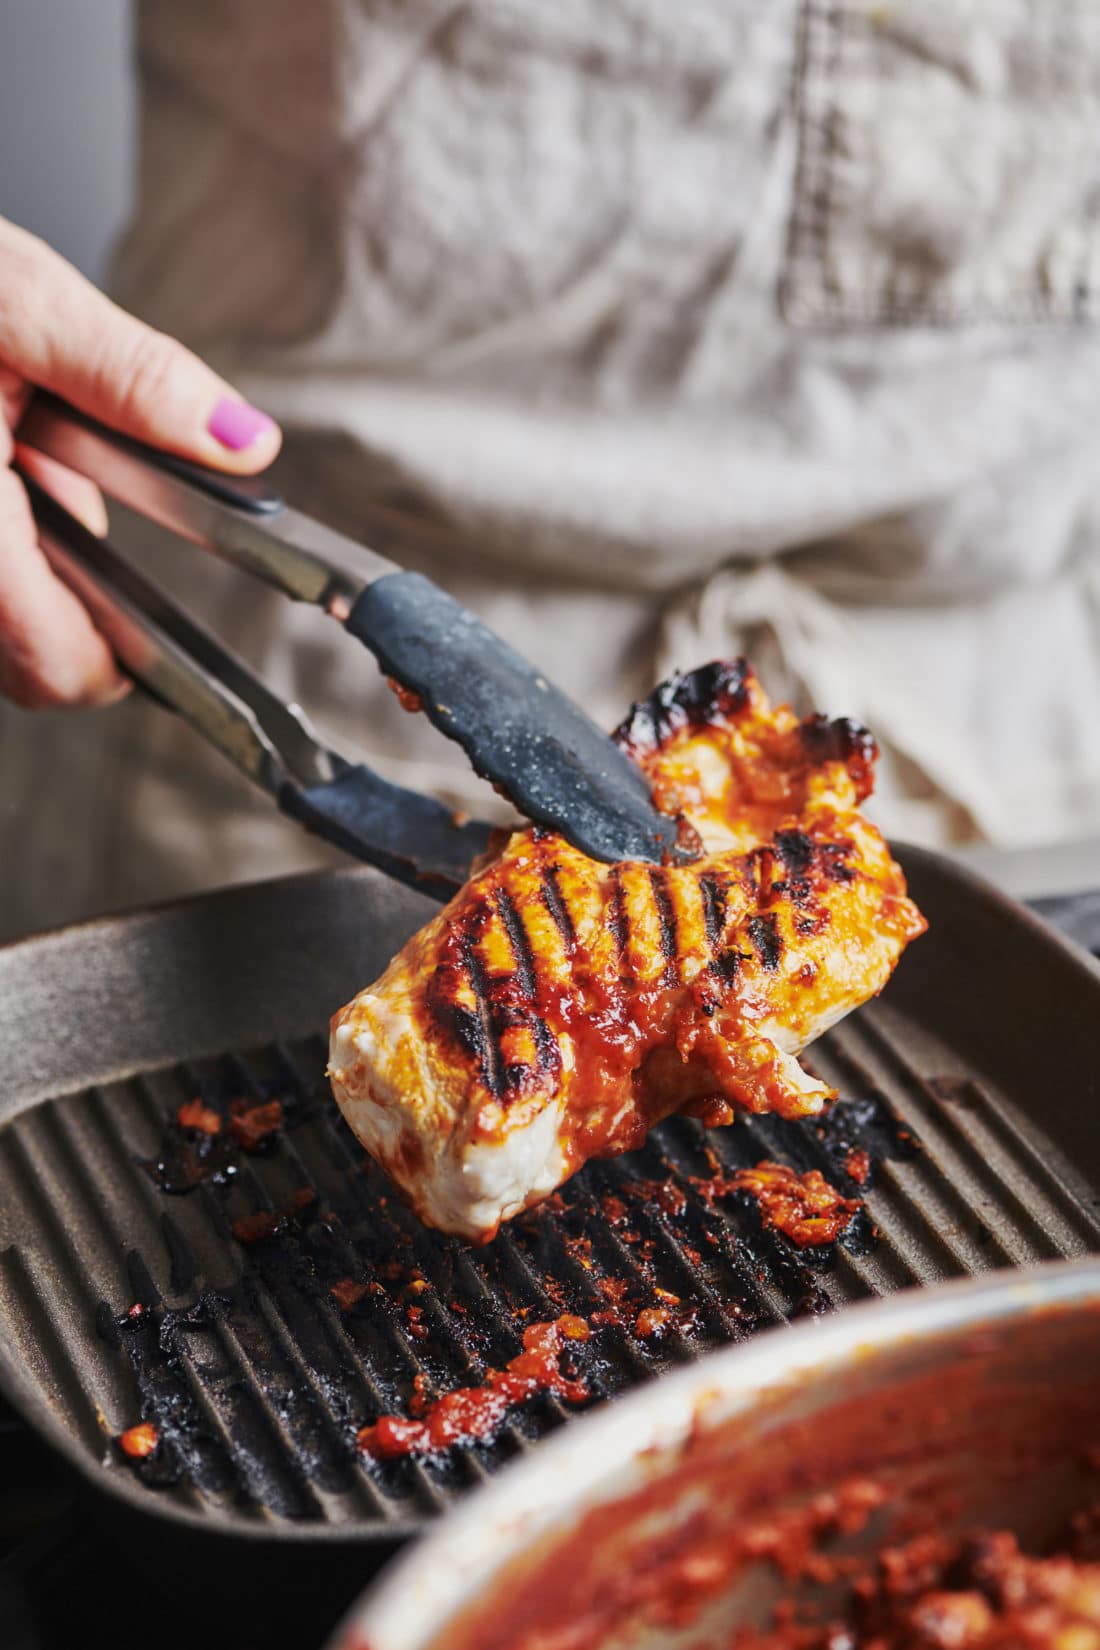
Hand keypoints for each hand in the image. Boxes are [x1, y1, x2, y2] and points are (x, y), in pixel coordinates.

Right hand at [0, 217, 281, 707]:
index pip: (56, 668)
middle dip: (80, 598)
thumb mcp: (18, 302)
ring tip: (26, 455)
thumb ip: (132, 378)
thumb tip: (239, 441)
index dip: (124, 661)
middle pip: (27, 663)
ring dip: (38, 566)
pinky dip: (3, 542)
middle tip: (77, 492)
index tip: (164, 624)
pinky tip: (1, 461)